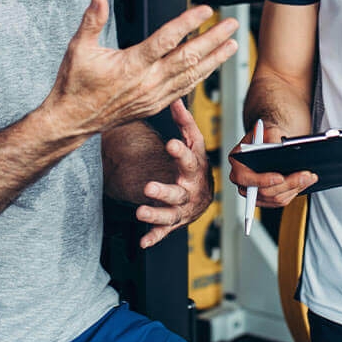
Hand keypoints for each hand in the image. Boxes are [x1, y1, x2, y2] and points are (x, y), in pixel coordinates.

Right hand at [45, 0, 238, 137]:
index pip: (166, 39)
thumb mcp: (79, 48)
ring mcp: (154, 96)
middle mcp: (148, 82)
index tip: (206, 10)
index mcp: (131, 65)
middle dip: (214, 39)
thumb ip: (92, 19)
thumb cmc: (74, 85)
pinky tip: (211, 67)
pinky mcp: (155, 106)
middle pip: (189, 57)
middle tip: (231, 24)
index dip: (188, 23)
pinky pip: (185, 89)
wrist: (72, 121)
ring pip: (192, 76)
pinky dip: (200, 76)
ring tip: (232, 44)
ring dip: (215, 59)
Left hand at [136, 99, 212, 247]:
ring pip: (169, 214)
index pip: (189, 159)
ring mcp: (181, 209)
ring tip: (140, 212)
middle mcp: (189, 191)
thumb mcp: (194, 144)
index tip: (171, 144)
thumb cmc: (195, 165)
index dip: (181, 152)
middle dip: (163, 191)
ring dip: (154, 214)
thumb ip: (184, 123)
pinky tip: (143, 242)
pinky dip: (154, 237)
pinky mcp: (173, 223)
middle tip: (149, 188)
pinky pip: (163, 232)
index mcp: (194, 170)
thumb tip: (175, 99)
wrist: (202, 195)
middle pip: (178, 192)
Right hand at [228, 122, 317, 207]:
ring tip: (309, 177)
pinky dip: (293, 192)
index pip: (244, 177)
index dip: (261, 180)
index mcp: (237, 161)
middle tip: (304, 176)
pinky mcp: (265, 198)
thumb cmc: (268, 135)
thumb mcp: (269, 130)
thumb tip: (281, 149)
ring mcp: (253, 191)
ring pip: (274, 198)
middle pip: (263, 191)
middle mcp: (242, 180)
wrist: (271, 141)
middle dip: (287, 184)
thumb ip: (272, 137)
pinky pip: (279, 200)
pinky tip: (303, 182)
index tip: (280, 177)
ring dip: (294, 188)